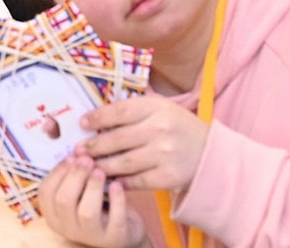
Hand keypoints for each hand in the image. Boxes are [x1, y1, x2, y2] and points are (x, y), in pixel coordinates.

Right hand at [37, 154, 147, 247]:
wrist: (120, 232)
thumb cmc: (95, 206)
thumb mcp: (78, 193)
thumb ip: (72, 176)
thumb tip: (76, 152)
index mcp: (54, 215)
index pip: (46, 192)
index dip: (58, 171)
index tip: (72, 156)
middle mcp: (68, 228)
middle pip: (64, 200)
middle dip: (75, 175)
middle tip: (87, 159)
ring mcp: (91, 236)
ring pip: (87, 212)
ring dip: (93, 187)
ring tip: (100, 171)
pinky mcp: (114, 239)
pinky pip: (115, 220)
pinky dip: (117, 200)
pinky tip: (117, 185)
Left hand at [75, 95, 209, 192]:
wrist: (212, 155)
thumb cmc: (179, 128)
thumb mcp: (161, 108)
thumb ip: (134, 109)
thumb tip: (97, 114)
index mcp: (157, 108)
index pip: (120, 111)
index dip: (98, 118)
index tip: (82, 123)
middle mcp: (160, 129)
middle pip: (117, 139)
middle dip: (93, 146)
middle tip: (77, 150)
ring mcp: (165, 154)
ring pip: (123, 162)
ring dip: (101, 165)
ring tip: (87, 166)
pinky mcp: (168, 177)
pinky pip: (136, 181)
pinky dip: (119, 182)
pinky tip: (108, 180)